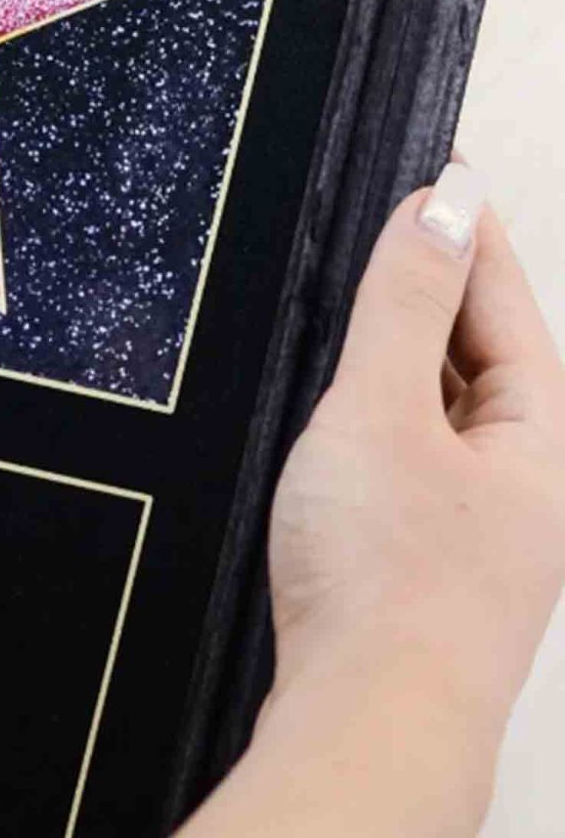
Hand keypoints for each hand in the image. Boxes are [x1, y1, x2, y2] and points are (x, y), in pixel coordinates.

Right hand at [181, 163, 564, 837]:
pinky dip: (387, 410)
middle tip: (399, 219)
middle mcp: (524, 482)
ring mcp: (480, 525)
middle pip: (490, 354)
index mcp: (539, 440)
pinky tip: (348, 411)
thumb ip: (406, 303)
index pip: (508, 302)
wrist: (364, 720)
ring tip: (367, 300)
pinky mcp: (428, 557)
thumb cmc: (386, 583)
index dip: (470, 230)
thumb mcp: (384, 407)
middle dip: (445, 285)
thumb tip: (439, 207)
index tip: (442, 169)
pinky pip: (418, 453)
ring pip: (451, 407)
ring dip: (413, 349)